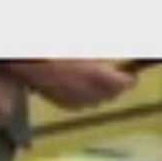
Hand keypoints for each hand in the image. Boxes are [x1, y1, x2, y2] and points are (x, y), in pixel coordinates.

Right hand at [4, 59, 137, 110]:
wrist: (30, 66)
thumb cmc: (58, 54)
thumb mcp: (87, 54)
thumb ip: (103, 63)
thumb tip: (113, 68)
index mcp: (100, 77)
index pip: (125, 84)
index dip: (130, 79)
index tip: (131, 74)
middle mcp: (93, 94)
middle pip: (113, 94)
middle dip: (115, 86)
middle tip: (113, 75)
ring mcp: (81, 102)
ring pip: (99, 100)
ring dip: (100, 92)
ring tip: (94, 79)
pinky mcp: (68, 107)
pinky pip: (84, 103)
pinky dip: (85, 96)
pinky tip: (77, 85)